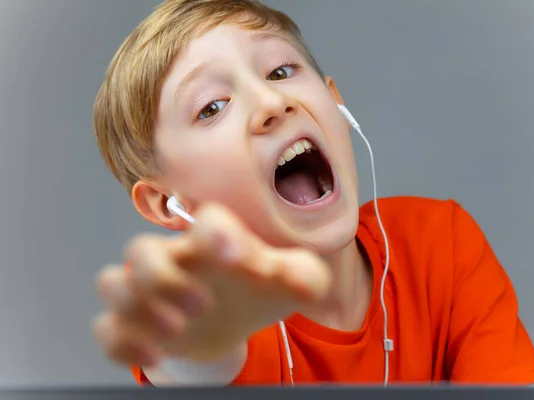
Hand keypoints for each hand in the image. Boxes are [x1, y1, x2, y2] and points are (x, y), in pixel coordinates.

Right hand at [92, 203, 330, 366]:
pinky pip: (106, 328)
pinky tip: (156, 357)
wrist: (240, 315)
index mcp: (216, 240)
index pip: (206, 220)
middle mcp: (177, 258)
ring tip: (175, 331)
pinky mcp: (140, 324)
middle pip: (140, 249)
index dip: (217, 234)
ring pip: (111, 282)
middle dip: (163, 278)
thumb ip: (302, 276)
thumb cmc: (264, 287)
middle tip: (203, 306)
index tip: (240, 260)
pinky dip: (122, 344)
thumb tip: (299, 284)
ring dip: (135, 306)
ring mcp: (153, 291)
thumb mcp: (295, 279)